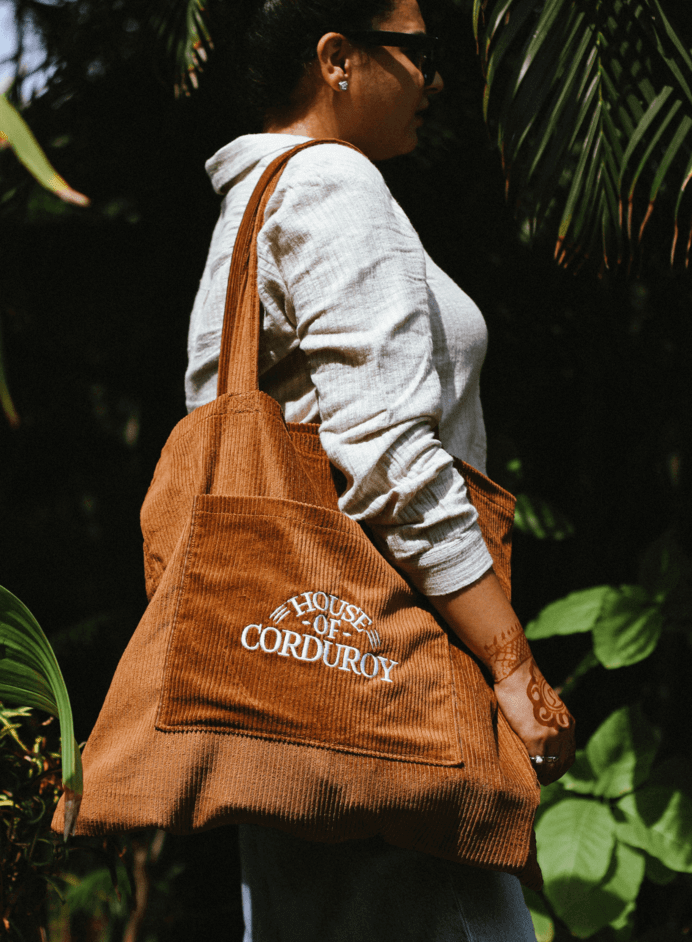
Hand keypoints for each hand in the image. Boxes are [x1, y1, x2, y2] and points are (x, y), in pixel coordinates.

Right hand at [494, 657, 574, 785]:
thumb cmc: (524, 684)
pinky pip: (534, 761)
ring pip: (549, 765)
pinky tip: (523, 770)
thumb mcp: (546, 705)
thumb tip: (539, 737)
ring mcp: (551, 735)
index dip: (559, 766)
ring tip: (532, 778)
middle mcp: (565, 730)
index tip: (548, 772)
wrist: (516, 671)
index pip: (569, 754)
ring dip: (541, 774)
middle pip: (561, 763)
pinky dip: (530, 769)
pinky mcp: (535, 737)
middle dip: (551, 774)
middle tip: (540, 780)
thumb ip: (548, 722)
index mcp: (568, 722)